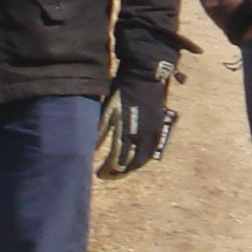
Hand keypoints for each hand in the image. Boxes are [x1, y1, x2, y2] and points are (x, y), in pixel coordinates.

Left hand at [100, 59, 177, 175]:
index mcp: (127, 133)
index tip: (98, 174)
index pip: (116, 162)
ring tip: (121, 170)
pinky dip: (141, 159)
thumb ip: (101, 131)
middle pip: (131, 165)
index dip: (107, 171)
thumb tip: (92, 149)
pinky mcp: (159, 128)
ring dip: (131, 167)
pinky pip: (151, 151)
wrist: (145, 76)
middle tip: (109, 175)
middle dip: (119, 173)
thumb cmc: (123, 90)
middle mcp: (142, 137)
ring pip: (143, 160)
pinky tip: (134, 159)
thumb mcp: (108, 110)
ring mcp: (153, 134)